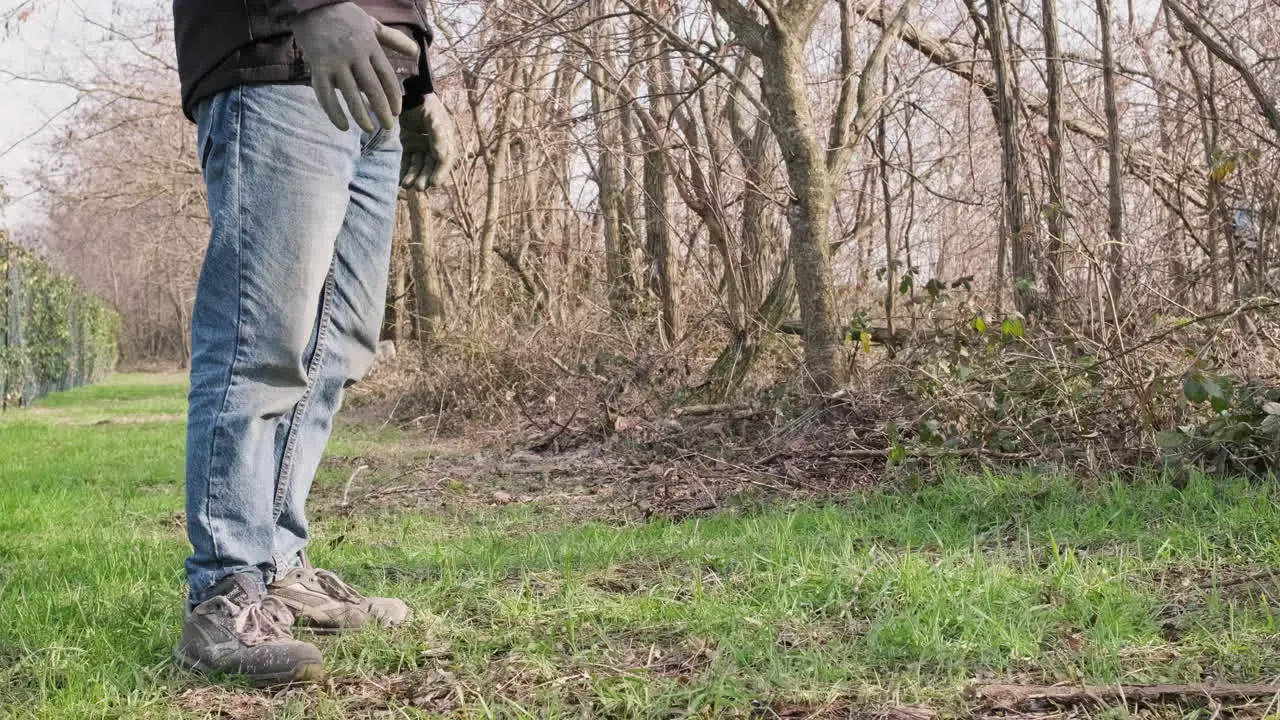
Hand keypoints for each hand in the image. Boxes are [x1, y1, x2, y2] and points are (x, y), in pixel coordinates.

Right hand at [290, 2, 418, 132]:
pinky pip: (325, 94)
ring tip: (369, 129)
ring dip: (361, 115)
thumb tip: (416, 53)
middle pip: (372, 88)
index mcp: (370, 46)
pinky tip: (343, 126)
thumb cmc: (344, 15)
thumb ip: (394, 40)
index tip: (397, 111)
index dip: (394, 96)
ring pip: (350, 94)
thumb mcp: (372, 25)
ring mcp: (335, 62)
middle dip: (382, 110)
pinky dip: (334, 112)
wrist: (312, 4)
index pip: (386, 76)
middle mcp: (355, 55)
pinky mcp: (317, 67)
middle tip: (388, 126)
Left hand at [400, 94, 455, 190]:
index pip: (444, 161)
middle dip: (425, 177)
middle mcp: (433, 146)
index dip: (440, 173)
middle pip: (430, 166)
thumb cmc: (426, 104)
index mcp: (444, 141)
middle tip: (419, 187)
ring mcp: (419, 146)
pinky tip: (401, 180)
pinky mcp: (407, 144)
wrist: (410, 93)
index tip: (434, 183)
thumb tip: (440, 155)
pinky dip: (404, 170)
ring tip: (407, 185)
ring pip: (418, 165)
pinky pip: (406, 160)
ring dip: (413, 176)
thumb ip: (438, 135)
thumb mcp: (434, 116)